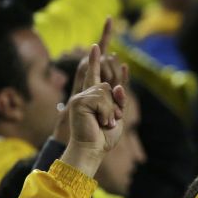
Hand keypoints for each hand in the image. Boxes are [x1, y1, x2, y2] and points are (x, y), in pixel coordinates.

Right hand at [61, 45, 126, 176]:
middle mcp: (85, 94)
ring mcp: (80, 97)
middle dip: (115, 104)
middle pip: (109, 85)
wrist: (92, 150)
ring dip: (111, 110)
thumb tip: (116, 86)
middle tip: (110, 122)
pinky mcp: (78, 101)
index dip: (96, 61)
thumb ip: (119, 100)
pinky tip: (100, 122)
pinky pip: (101, 98)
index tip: (95, 46)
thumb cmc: (103, 138)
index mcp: (93, 98)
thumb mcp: (117, 116)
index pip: (96, 76)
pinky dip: (106, 112)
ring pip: (106, 90)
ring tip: (105, 123)